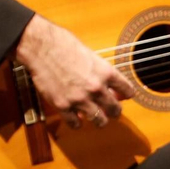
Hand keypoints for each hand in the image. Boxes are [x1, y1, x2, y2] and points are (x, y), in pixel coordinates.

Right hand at [14, 14, 134, 128]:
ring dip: (99, 121)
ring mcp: (80, 99)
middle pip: (115, 109)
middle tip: (111, 111)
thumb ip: (101, 71)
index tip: (124, 96)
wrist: (42, 47)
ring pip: (99, 121)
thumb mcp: (90, 55)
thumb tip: (110, 84)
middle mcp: (96, 88)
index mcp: (106, 72)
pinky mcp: (63, 106)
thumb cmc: (64, 45)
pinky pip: (75, 123)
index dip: (126, 94)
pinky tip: (76, 118)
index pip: (127, 90)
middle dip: (114, 111)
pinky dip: (77, 123)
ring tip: (96, 118)